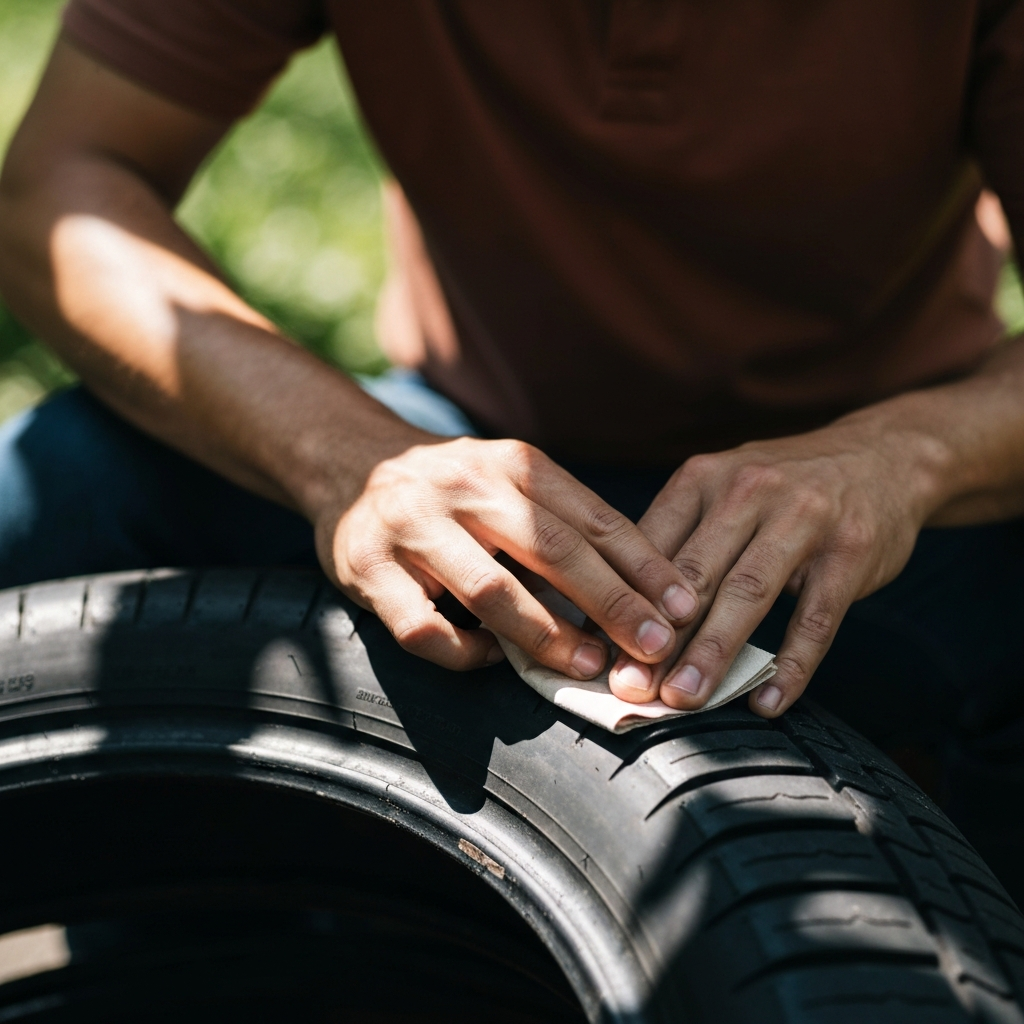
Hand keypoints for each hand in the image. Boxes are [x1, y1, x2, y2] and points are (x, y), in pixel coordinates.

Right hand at [317, 435, 695, 674]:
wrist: (348, 462)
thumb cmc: (454, 487)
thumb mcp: (509, 480)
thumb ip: (563, 523)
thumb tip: (641, 591)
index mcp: (512, 463)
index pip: (592, 517)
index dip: (644, 565)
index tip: (684, 607)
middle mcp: (464, 485)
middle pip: (553, 549)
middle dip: (613, 604)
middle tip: (656, 648)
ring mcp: (412, 525)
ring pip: (490, 589)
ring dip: (547, 635)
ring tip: (589, 666)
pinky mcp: (368, 568)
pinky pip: (425, 628)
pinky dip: (465, 652)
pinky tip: (490, 659)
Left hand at [607, 418, 941, 716]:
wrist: (886, 456)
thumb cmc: (784, 488)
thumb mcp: (723, 490)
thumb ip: (677, 542)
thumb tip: (617, 612)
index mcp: (703, 478)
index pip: (650, 547)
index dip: (621, 601)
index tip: (599, 654)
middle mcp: (748, 490)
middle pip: (694, 574)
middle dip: (658, 637)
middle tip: (631, 687)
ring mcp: (803, 518)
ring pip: (748, 594)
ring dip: (713, 653)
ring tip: (685, 699)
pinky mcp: (851, 550)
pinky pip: (816, 617)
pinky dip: (792, 666)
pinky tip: (768, 702)